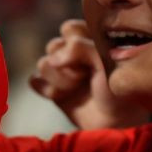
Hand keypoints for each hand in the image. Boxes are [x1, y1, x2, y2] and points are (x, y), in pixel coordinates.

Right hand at [30, 20, 150, 130]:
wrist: (114, 123)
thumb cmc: (117, 89)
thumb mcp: (105, 61)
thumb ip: (80, 48)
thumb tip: (53, 59)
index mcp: (90, 40)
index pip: (69, 28)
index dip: (75, 43)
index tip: (91, 58)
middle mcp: (74, 53)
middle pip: (53, 45)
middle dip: (67, 64)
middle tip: (85, 76)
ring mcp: (61, 72)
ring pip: (43, 64)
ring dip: (59, 79)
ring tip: (75, 88)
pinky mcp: (52, 89)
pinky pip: (34, 80)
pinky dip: (46, 89)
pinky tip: (60, 96)